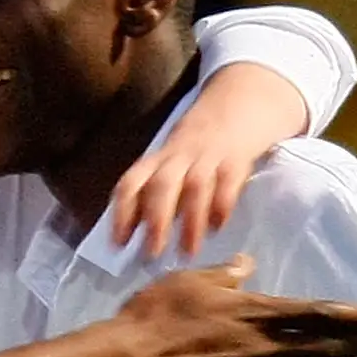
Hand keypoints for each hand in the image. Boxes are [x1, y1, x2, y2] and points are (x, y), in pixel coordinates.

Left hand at [110, 62, 306, 260]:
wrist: (238, 103)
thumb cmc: (198, 149)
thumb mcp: (172, 166)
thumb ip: (155, 198)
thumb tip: (133, 239)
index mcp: (158, 161)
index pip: (131, 183)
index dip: (122, 213)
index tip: (118, 244)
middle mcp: (179, 157)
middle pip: (162, 184)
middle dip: (156, 220)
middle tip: (153, 253)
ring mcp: (208, 156)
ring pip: (195, 186)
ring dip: (190, 221)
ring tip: (187, 252)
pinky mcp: (236, 158)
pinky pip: (228, 181)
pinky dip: (221, 205)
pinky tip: (217, 226)